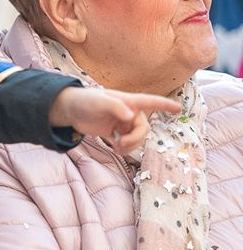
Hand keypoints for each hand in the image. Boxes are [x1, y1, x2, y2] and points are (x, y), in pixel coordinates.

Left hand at [49, 87, 179, 153]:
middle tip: (122, 144)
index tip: (179, 109)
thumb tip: (131, 117)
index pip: (151, 102)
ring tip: (117, 148)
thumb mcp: (100, 102)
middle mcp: (128, 112)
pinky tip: (116, 149)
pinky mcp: (114, 132)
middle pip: (143, 128)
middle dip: (136, 139)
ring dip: (130, 146)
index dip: (165, 105)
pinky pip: (127, 142)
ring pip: (136, 137)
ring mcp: (122, 123)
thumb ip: (116, 108)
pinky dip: (124, 148)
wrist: (70, 110)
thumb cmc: (85, 100)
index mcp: (128, 101)